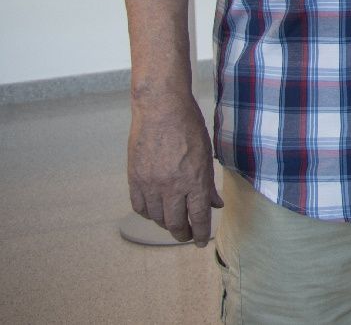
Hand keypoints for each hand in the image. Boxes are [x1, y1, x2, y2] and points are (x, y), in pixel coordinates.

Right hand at [127, 92, 223, 245]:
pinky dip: (147, 213)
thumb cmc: (189, 126)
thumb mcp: (206, 153)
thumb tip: (215, 204)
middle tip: (186, 236)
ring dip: (165, 224)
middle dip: (182, 233)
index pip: (198, 216)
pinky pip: (139, 206)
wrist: (161, 108)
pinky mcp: (134, 178)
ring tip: (172, 223)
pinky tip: (154, 211)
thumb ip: (208, 183)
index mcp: (194, 179)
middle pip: (175, 222)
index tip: (200, 242)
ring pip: (156, 217)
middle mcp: (172, 186)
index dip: (199, 233)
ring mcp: (151, 183)